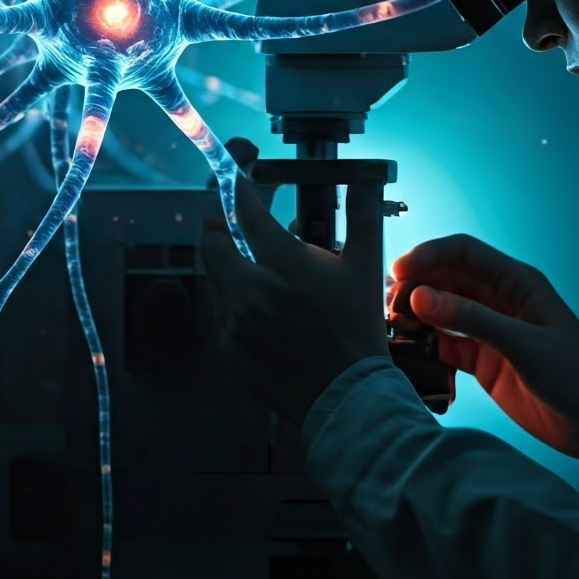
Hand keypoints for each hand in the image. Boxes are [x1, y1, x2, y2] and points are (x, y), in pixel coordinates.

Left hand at [200, 174, 389, 429]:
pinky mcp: (230, 350)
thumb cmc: (358, 330)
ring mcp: (236, 323)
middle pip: (212, 246)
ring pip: (220, 283)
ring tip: (266, 288)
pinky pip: (225, 318)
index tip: (237, 184)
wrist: (348, 397)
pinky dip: (239, 312)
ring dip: (235, 277)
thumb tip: (362, 181)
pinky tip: (267, 322)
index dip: (240, 194)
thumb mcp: (365, 268)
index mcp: (285, 265)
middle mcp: (252, 291)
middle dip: (222, 235)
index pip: (248, 216)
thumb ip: (361, 218)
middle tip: (236, 236)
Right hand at [390, 234, 578, 472]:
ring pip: (441, 310)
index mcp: (515, 283)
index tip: (399, 271)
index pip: (463, 252)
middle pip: (445, 278)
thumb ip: (473, 321)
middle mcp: (499, 300)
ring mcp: (490, 330)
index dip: (428, 255)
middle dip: (415, 285)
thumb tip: (421, 297)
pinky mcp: (484, 360)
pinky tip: (407, 351)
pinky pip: (445, 344)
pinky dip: (424, 345)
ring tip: (391, 325)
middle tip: (388, 304)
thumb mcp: (526, 346)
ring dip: (415, 314)